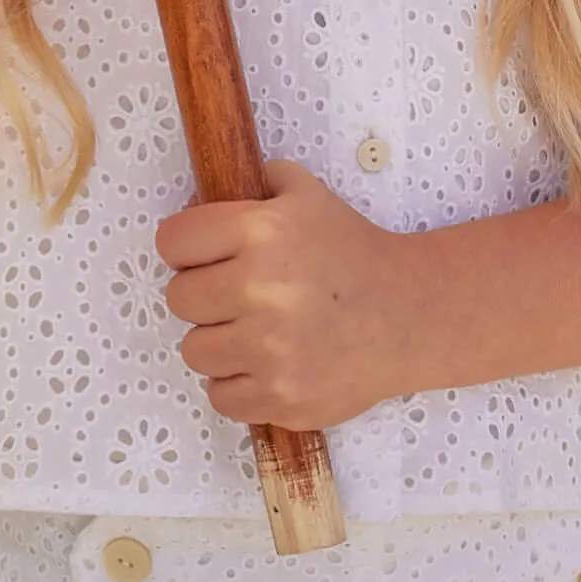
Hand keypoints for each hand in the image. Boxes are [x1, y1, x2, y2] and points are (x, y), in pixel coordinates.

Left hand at [156, 160, 423, 431]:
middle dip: (202, 295)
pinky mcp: (281, 397)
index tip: (204, 256)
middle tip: (237, 295)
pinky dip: (237, 384)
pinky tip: (266, 364)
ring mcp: (269, 350)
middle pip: (178, 298)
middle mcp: (259, 290)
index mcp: (260, 232)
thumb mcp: (305, 193)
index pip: (173, 242)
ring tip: (255, 331)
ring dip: (218, 342)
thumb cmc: (351, 251)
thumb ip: (253, 184)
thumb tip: (197, 199)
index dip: (185, 247)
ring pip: (194, 350)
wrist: (407, 314)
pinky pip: (220, 396)